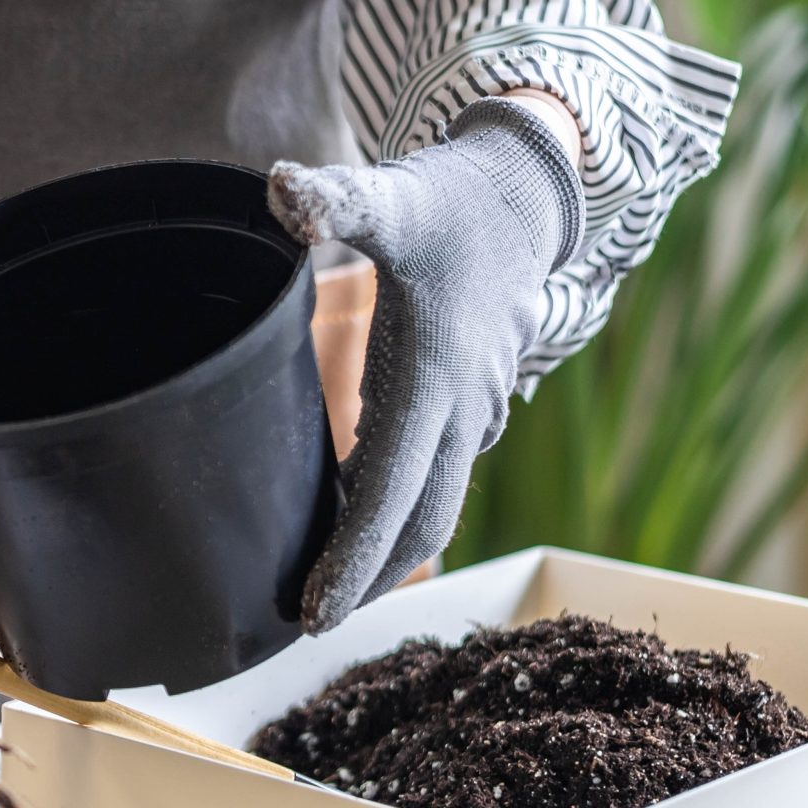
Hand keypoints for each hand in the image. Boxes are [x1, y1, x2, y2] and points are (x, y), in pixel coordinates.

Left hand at [268, 100, 581, 629]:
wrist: (525, 198)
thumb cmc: (452, 202)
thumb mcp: (393, 197)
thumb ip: (337, 198)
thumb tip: (281, 188)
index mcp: (433, 381)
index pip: (391, 494)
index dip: (355, 561)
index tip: (314, 614)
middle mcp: (461, 409)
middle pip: (421, 521)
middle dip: (370, 579)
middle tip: (308, 620)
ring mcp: (473, 410)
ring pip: (433, 501)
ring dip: (386, 548)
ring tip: (324, 583)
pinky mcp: (470, 401)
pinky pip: (435, 472)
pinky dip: (397, 505)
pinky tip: (351, 509)